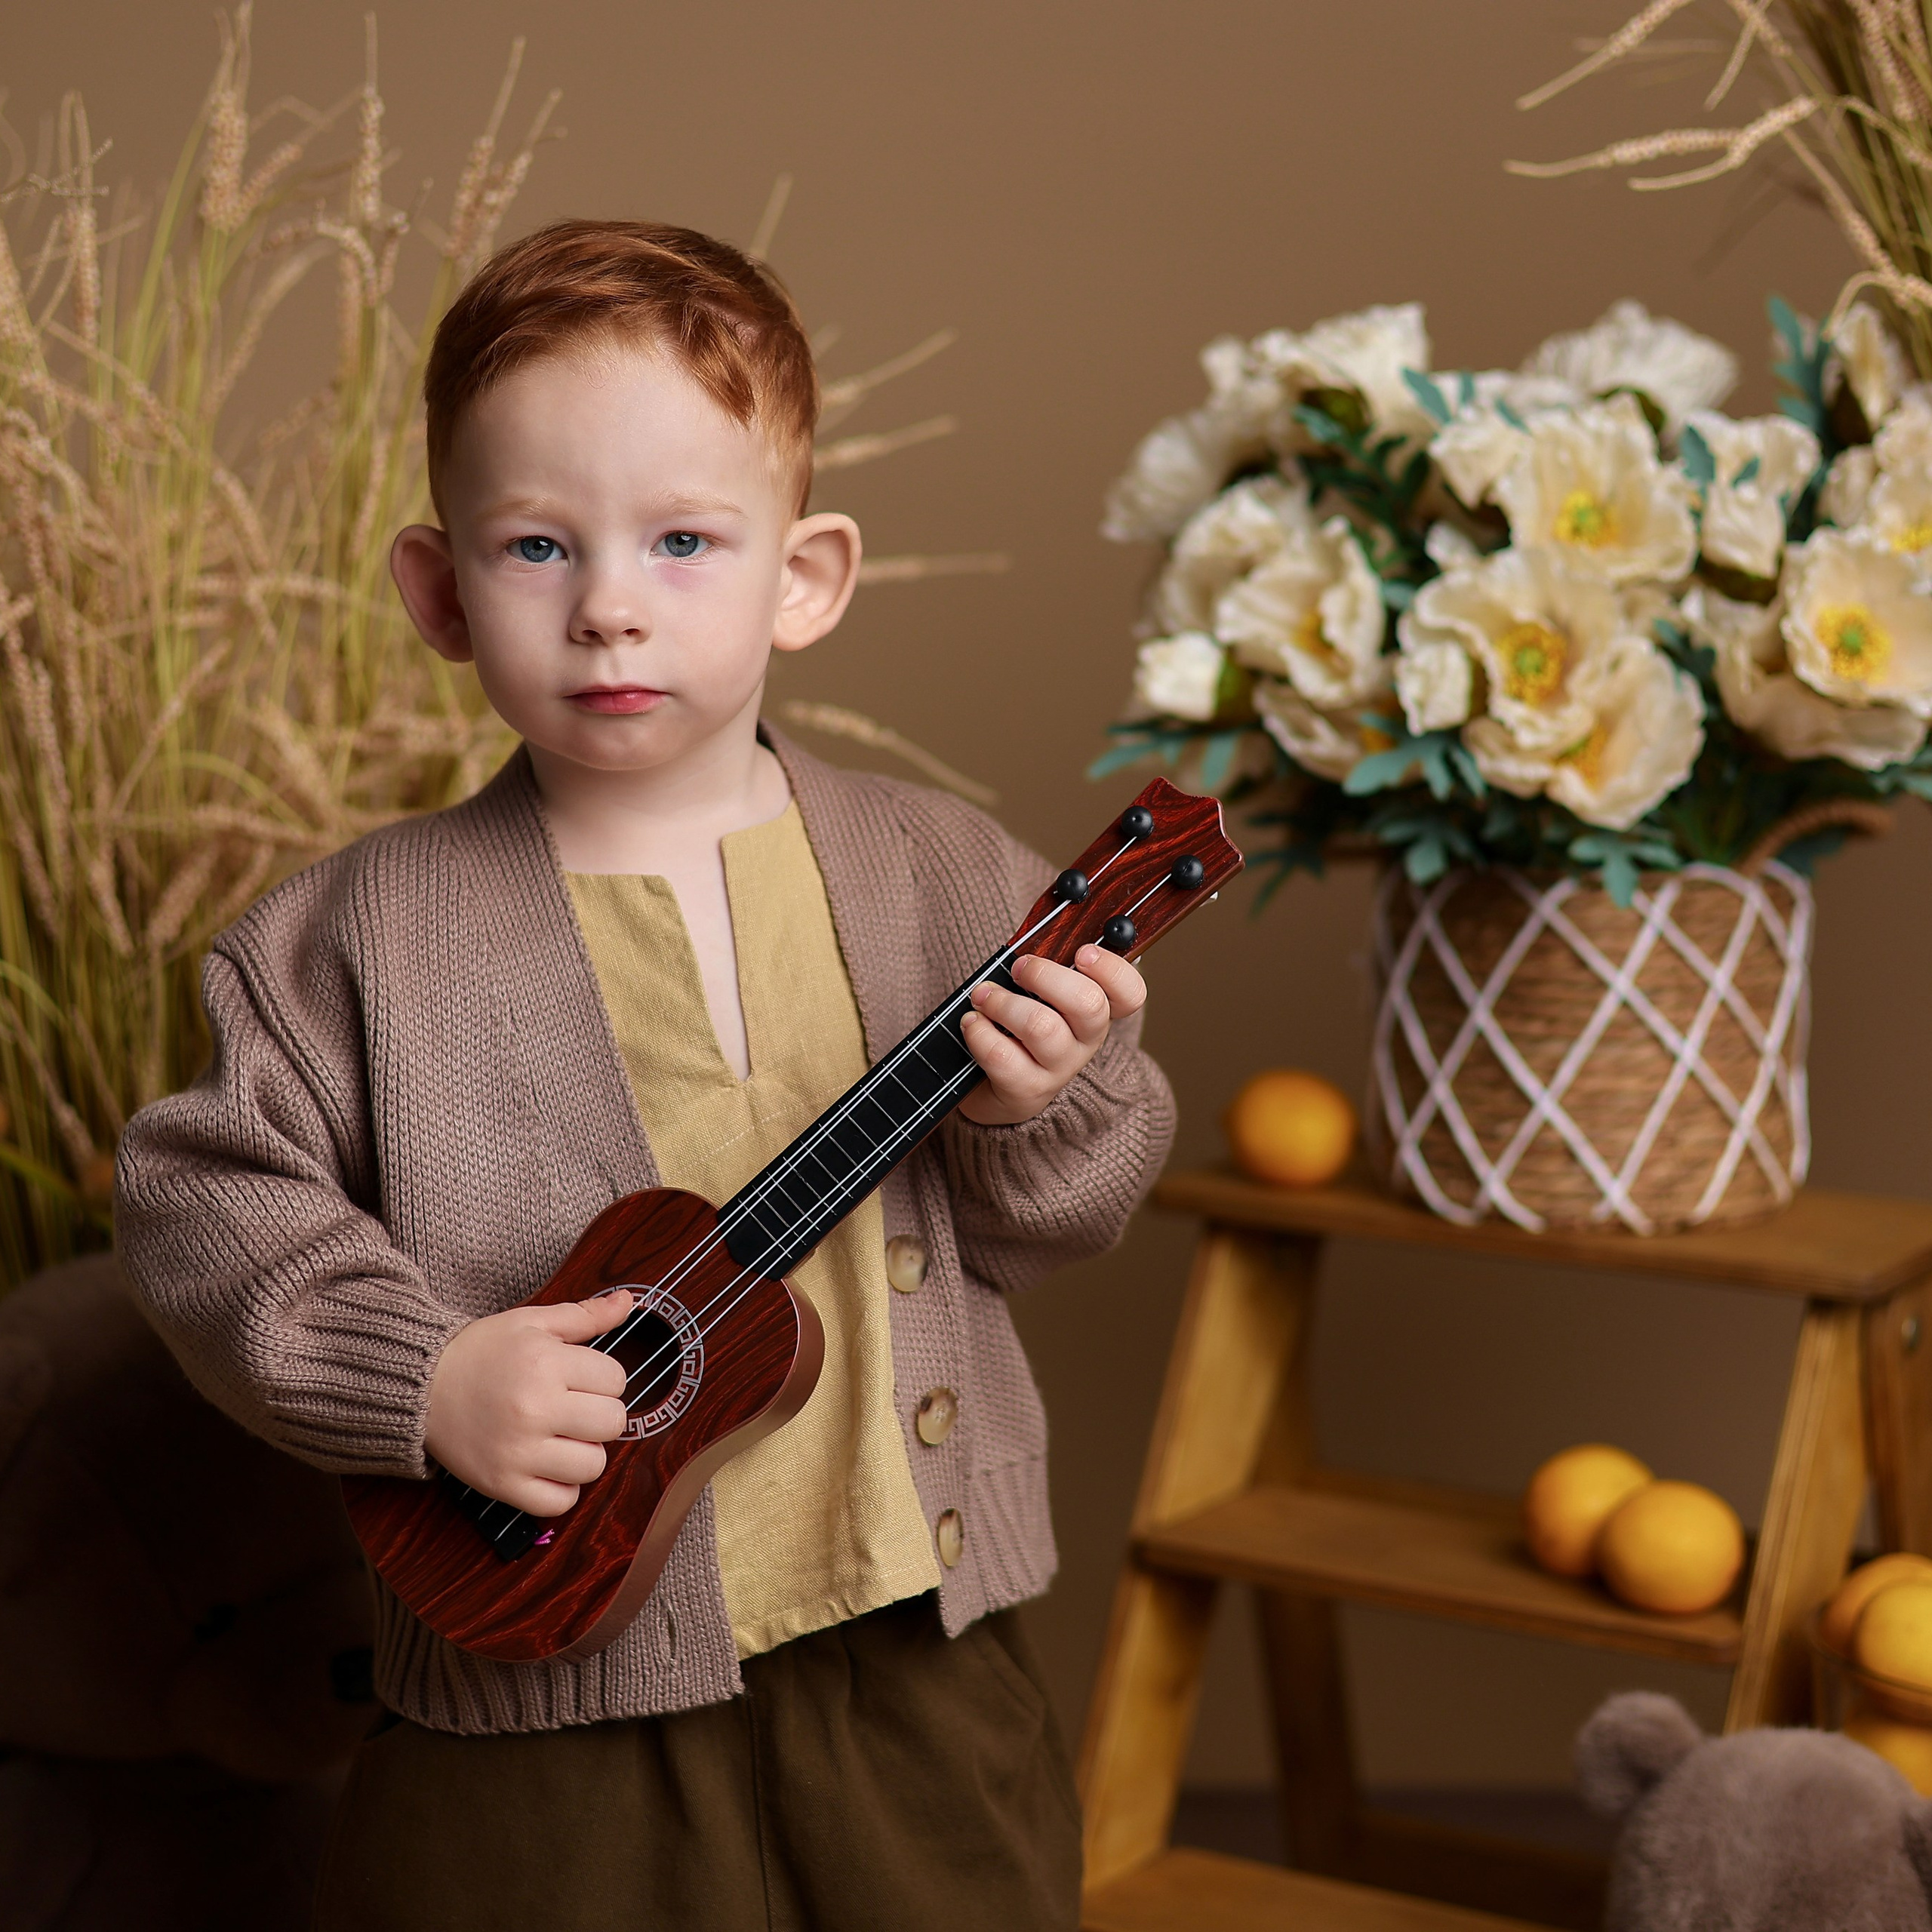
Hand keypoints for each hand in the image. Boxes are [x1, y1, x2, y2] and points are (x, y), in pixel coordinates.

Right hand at [424, 1290, 635, 1513]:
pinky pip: (560, 1502)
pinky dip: (561, 1488)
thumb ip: (585, 1314)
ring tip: (560, 1435)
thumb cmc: (482, 1351)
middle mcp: (534, 1408)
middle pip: (612, 1423)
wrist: (420, 1385)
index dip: (602, 1378)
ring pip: (593, 1466)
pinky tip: (547, 1464)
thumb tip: (628, 1300)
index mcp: (546, 1363)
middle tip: (574, 1407)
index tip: (580, 1378)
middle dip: (600, 1413)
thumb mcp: (532, 1321)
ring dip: (584, 1451)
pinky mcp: (502, 1484)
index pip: (616, 1379)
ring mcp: (518, 1452)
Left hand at [957, 945, 1145, 1126]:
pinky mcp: (1027, 1090)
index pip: (1130, 993)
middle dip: (1046, 976)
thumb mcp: (1040, 992)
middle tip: (1019, 967)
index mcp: (1097, 1011)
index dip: (1112, 970)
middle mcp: (1086, 1041)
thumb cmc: (1019, 1025)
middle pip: (1088, 1005)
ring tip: (983, 996)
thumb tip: (1039, 927)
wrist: (996, 1087)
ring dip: (1003, 1003)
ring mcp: (1059, 1069)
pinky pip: (1003, 1056)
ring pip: (1041, 1027)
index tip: (1083, 953)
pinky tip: (972, 1023)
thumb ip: (1048, 962)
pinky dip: (980, 1032)